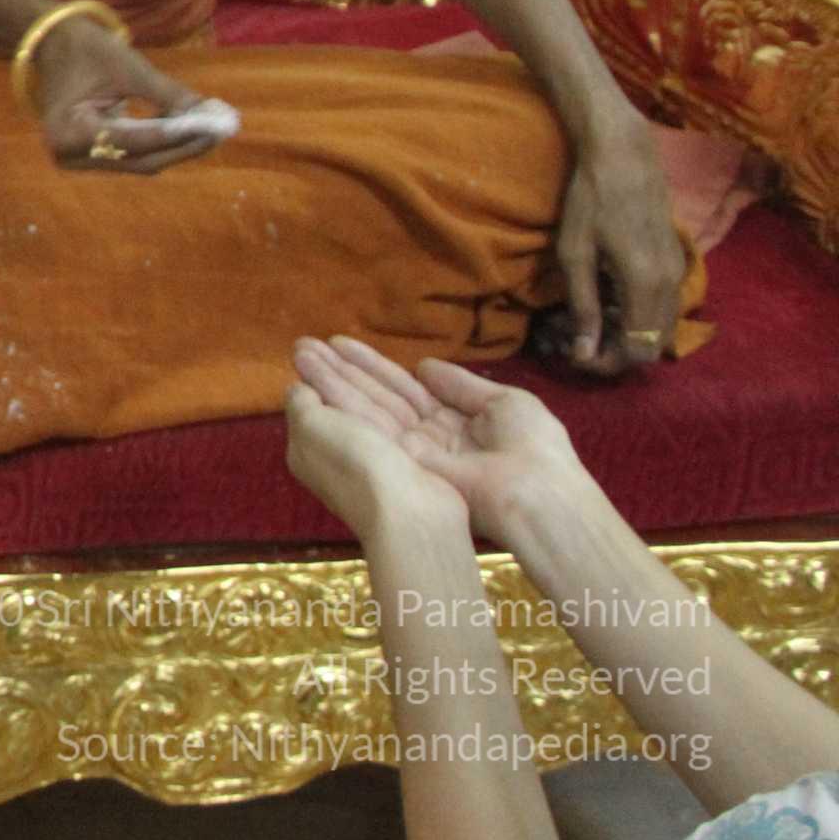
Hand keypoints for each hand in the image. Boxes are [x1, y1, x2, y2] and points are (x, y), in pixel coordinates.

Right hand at [34, 18, 226, 173]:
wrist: (50, 43)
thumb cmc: (85, 49)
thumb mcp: (129, 69)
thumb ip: (170, 96)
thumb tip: (214, 115)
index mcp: (69, 132)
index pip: (135, 141)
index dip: (177, 135)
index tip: (215, 126)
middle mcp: (71, 155)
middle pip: (141, 160)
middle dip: (183, 144)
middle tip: (221, 128)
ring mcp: (80, 159)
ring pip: (141, 160)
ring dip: (177, 145)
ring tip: (211, 126)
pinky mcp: (92, 155)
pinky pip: (134, 154)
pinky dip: (161, 142)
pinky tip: (188, 127)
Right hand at [294, 334, 588, 542]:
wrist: (539, 494)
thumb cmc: (534, 446)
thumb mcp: (505, 402)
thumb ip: (461, 384)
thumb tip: (423, 366)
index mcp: (457, 421)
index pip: (407, 390)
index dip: (376, 367)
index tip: (343, 345)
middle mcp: (428, 435)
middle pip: (380, 396)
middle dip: (345, 370)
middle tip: (306, 345)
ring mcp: (413, 451)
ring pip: (369, 408)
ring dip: (333, 380)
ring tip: (301, 353)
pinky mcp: (403, 462)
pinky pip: (372, 426)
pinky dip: (343, 402)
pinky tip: (316, 382)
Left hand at [547, 112, 682, 375]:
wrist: (624, 155)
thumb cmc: (590, 199)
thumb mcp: (574, 253)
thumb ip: (584, 305)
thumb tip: (584, 353)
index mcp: (646, 285)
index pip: (637, 351)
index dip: (607, 364)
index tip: (576, 356)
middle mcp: (672, 284)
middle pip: (654, 346)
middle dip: (618, 354)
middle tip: (581, 343)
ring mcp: (678, 272)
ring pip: (661, 327)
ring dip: (629, 334)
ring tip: (591, 322)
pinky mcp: (676, 260)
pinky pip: (664, 306)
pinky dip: (639, 315)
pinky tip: (609, 300)